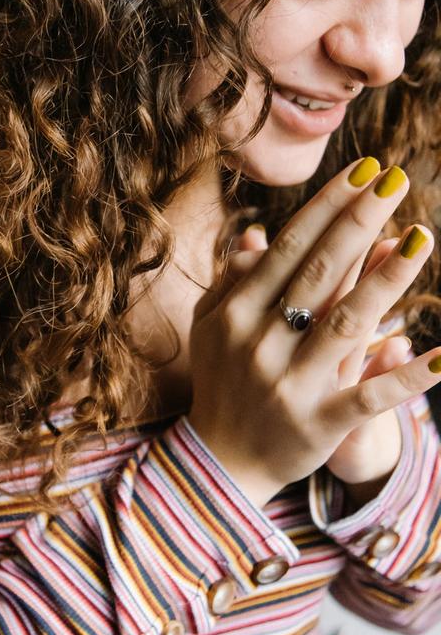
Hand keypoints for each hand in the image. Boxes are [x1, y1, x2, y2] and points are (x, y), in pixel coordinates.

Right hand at [188, 158, 438, 508]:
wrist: (221, 464)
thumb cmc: (222, 382)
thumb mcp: (213, 327)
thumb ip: (234, 281)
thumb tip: (260, 237)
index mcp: (235, 313)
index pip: (289, 249)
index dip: (328, 207)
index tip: (364, 170)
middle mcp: (260, 343)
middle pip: (318, 273)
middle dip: (358, 222)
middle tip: (395, 179)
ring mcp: (291, 384)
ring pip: (347, 322)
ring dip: (388, 279)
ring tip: (421, 237)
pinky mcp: (321, 424)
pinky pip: (372, 396)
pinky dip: (409, 376)